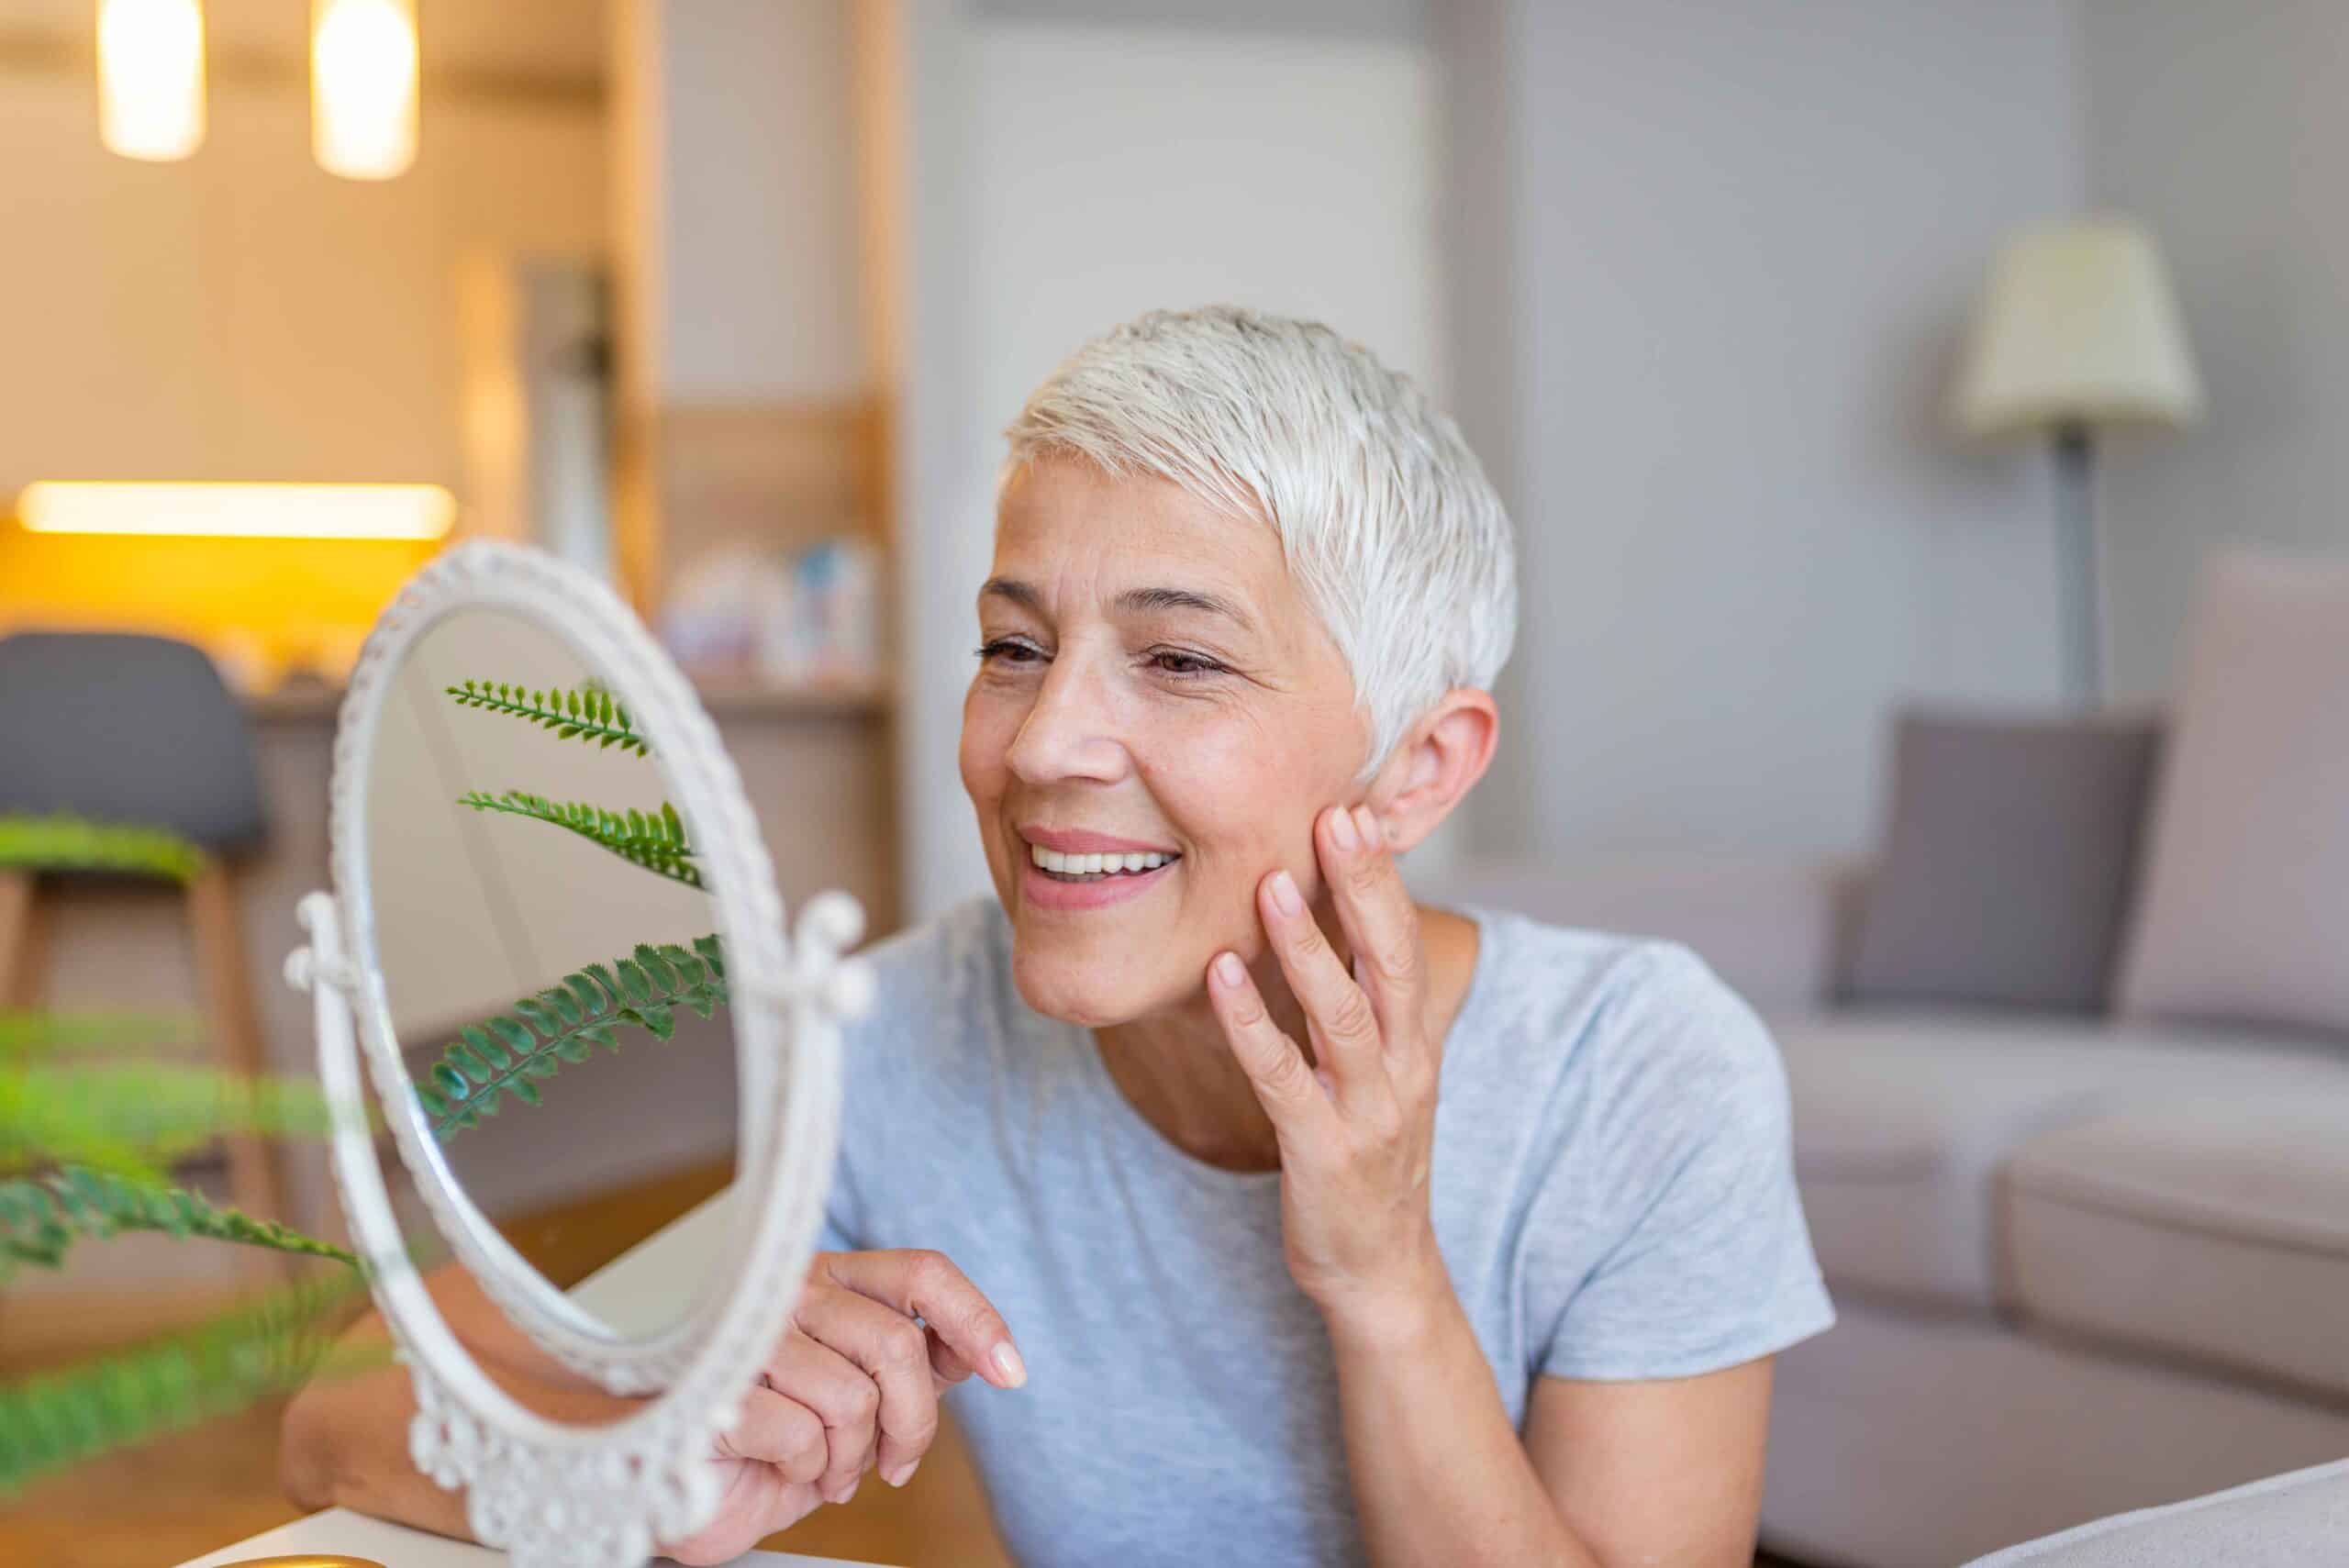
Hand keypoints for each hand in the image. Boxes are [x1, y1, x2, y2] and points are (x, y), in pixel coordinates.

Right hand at [660, 1248, 1026, 1564]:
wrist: (669, 1471)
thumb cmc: (763, 1430)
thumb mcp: (854, 1392)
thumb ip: (911, 1364)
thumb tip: (980, 1353)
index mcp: (829, 1279)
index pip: (922, 1273)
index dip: (976, 1319)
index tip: (1010, 1371)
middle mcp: (790, 1292)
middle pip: (898, 1344)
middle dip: (912, 1421)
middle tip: (893, 1461)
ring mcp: (751, 1334)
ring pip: (854, 1396)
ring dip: (851, 1456)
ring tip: (826, 1468)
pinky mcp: (718, 1386)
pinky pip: (803, 1434)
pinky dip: (806, 1470)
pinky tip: (782, 1470)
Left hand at [1205, 802, 1446, 1331]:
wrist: (1381, 1272)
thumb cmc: (1368, 1157)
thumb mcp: (1380, 1072)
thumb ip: (1360, 1000)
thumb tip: (1324, 917)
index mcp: (1416, 1039)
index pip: (1406, 940)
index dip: (1384, 875)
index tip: (1356, 807)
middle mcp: (1404, 1067)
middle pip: (1391, 960)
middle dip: (1365, 886)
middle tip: (1334, 817)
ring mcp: (1367, 1111)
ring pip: (1343, 1014)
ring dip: (1307, 947)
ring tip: (1272, 884)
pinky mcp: (1323, 1152)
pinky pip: (1283, 1077)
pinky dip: (1252, 1023)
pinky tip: (1221, 974)